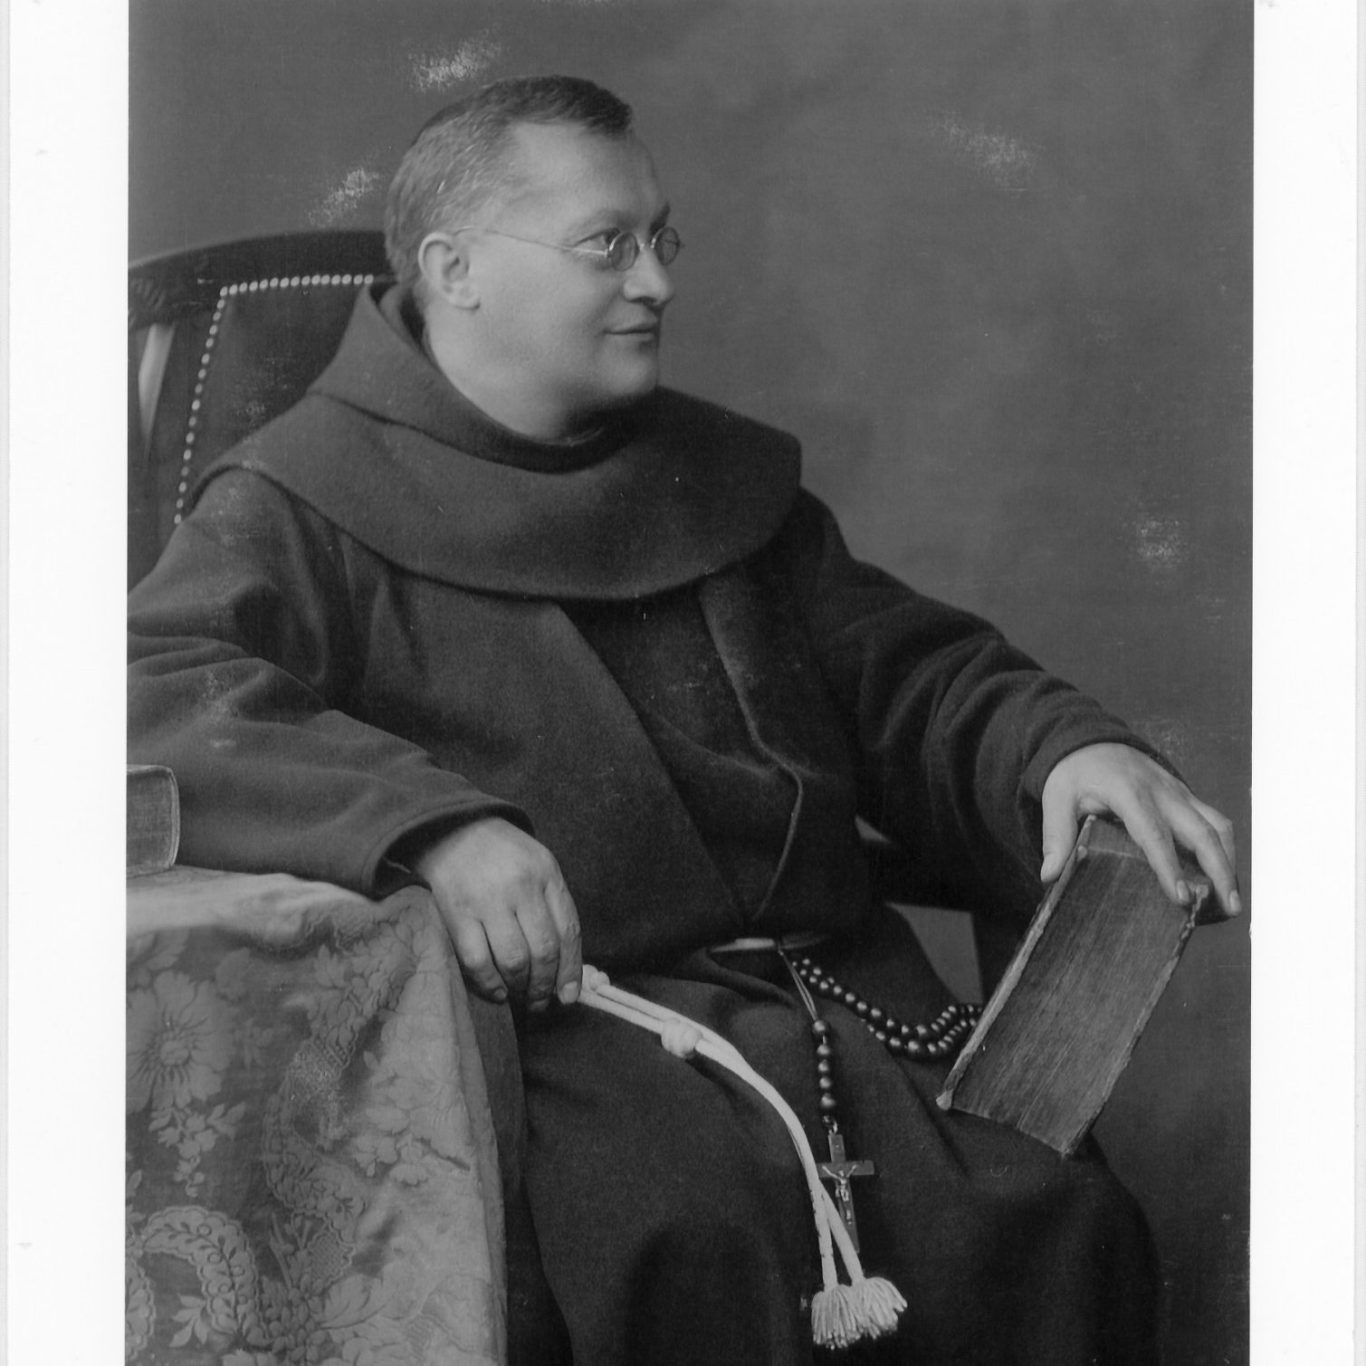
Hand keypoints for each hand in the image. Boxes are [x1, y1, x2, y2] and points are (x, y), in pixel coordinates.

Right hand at [414, 817, 581, 1009]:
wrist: (451, 828)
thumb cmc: (501, 854)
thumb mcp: (538, 865)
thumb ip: (552, 906)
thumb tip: (565, 966)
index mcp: (546, 873)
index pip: (568, 930)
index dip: (571, 970)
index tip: (568, 995)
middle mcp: (520, 886)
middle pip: (543, 950)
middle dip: (544, 985)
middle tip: (540, 1001)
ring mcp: (487, 899)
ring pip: (513, 960)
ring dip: (520, 988)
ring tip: (518, 996)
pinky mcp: (456, 912)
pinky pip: (477, 960)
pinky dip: (489, 984)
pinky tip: (496, 990)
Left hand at [1040, 743, 1240, 917]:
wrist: (1088, 740)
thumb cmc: (1073, 773)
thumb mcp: (1056, 799)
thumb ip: (1056, 836)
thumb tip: (1050, 875)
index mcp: (1128, 791)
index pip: (1154, 834)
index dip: (1170, 867)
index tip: (1182, 898)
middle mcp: (1162, 791)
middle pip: (1201, 831)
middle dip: (1219, 869)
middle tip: (1228, 907)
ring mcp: (1178, 792)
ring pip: (1217, 825)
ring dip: (1229, 860)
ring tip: (1231, 899)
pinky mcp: (1185, 796)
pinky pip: (1214, 820)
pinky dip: (1224, 847)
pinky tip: (1222, 875)